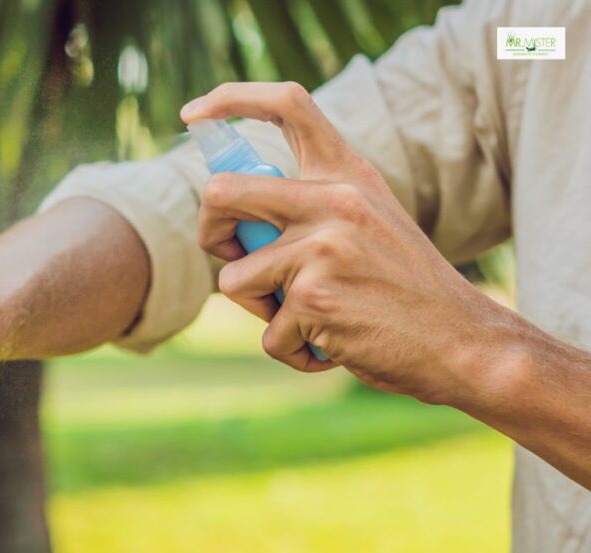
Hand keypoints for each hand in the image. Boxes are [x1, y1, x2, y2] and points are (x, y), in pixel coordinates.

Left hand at [181, 82, 512, 403]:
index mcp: (347, 174)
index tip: (193, 115)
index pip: (287, 104)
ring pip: (234, 280)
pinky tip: (332, 346)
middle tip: (233, 257)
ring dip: (259, 310)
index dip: (230, 99)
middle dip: (209, 234)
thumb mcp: (369, 221)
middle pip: (221, 194)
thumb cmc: (403, 288)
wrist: (460, 341)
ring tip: (307, 318)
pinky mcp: (314, 299)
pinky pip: (267, 335)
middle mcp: (334, 200)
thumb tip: (227, 209)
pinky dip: (292, 350)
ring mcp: (322, 248)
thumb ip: (312, 206)